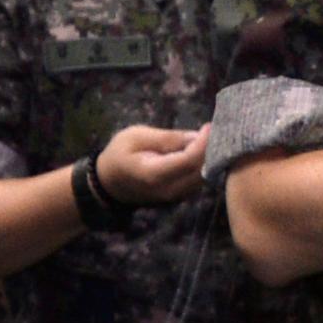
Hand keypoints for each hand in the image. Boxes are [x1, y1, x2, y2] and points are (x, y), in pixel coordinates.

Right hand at [93, 124, 208, 206]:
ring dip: (210, 158)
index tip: (208, 126)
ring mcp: (175, 197)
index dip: (203, 143)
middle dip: (211, 150)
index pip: (188, 161)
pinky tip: (202, 150)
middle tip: (214, 129)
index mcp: (153, 174)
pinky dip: (205, 166)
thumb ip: (167, 138)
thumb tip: (198, 136)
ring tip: (209, 138)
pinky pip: (200, 181)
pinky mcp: (180, 197)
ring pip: (204, 177)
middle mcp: (167, 190)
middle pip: (201, 171)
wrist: (109, 182)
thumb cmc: (120, 153)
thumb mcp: (137, 136)